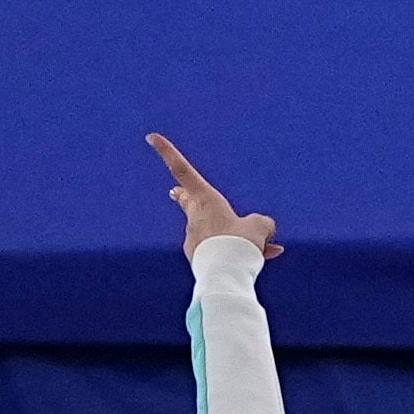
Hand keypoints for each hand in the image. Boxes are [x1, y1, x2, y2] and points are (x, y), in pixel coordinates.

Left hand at [148, 132, 278, 261]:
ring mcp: (194, 240)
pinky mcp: (198, 260)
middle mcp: (195, 218)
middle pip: (189, 201)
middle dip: (184, 196)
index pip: (183, 170)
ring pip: (218, 234)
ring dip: (236, 238)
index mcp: (206, 200)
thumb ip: (260, 224)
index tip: (151, 137)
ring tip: (258, 249)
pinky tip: (262, 257)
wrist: (225, 276)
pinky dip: (239, 254)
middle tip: (175, 192)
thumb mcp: (260, 227)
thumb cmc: (240, 244)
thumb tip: (262, 233)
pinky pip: (222, 253)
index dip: (167, 152)